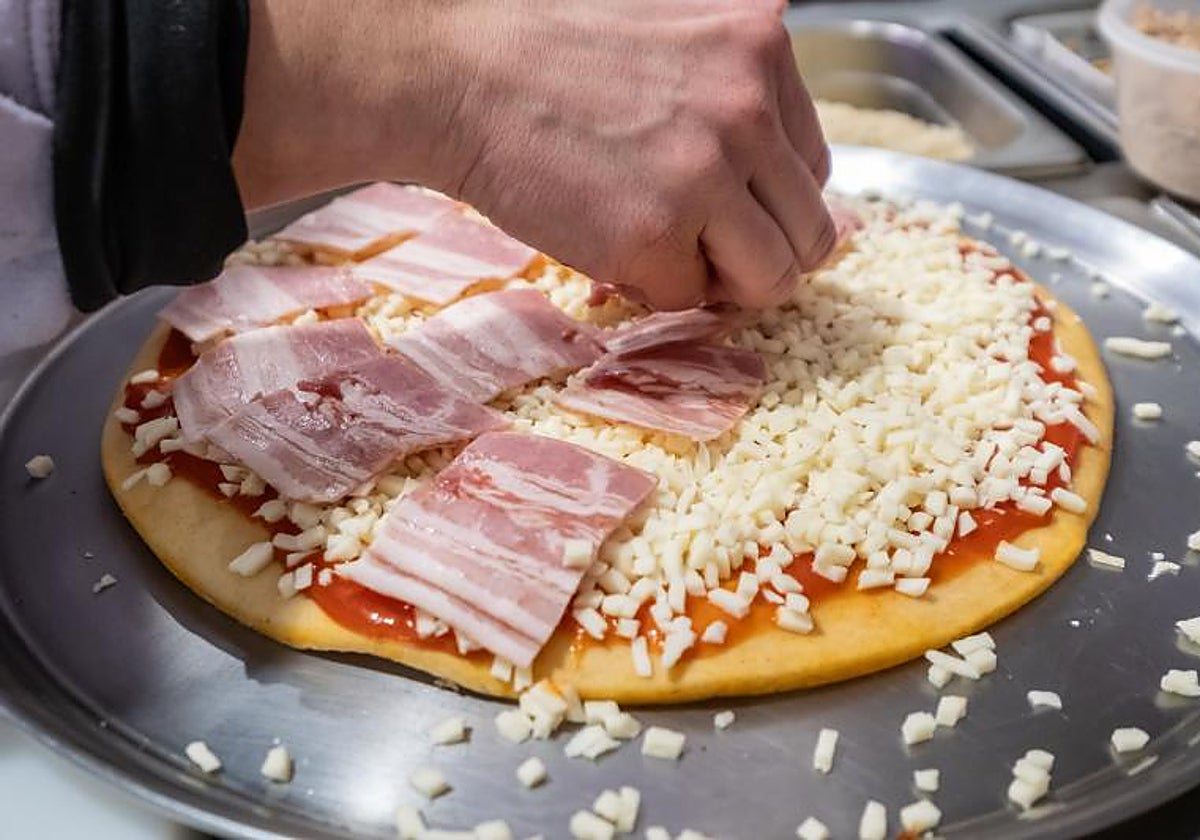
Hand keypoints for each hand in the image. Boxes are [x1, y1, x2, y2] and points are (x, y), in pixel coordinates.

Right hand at [235, 0, 834, 309]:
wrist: (456, 74)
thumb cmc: (545, 52)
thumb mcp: (670, 30)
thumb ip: (733, 89)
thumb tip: (771, 177)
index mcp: (762, 41)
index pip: (811, 164)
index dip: (766, 201)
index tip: (723, 212)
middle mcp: (750, 104)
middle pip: (809, 230)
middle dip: (756, 255)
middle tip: (705, 256)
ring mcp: (707, 170)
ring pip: (769, 277)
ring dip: (718, 284)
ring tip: (664, 258)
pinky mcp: (656, 232)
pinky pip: (685, 299)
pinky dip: (649, 289)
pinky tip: (607, 247)